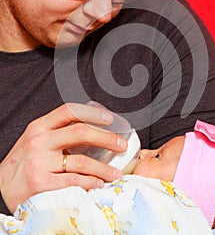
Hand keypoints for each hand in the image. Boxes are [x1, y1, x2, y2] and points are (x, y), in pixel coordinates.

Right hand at [0, 103, 126, 212]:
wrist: (0, 185)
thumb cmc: (24, 161)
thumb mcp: (37, 138)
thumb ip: (59, 130)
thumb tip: (94, 123)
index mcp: (40, 127)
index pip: (69, 110)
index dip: (93, 113)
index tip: (110, 120)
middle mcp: (39, 141)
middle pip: (80, 132)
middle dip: (106, 138)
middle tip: (121, 145)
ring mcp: (40, 163)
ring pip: (81, 161)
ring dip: (103, 168)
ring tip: (114, 173)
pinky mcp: (41, 184)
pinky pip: (74, 181)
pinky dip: (91, 182)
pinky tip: (99, 183)